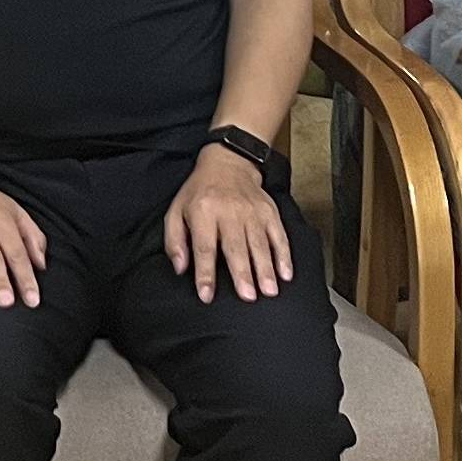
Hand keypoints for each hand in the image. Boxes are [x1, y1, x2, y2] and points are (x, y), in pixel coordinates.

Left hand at [163, 149, 296, 301]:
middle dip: (242, 273)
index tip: (207, 295)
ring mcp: (252, 212)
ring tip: (269, 291)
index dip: (205, 273)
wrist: (228, 163)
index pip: (204, 247)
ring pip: (260, 244)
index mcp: (203, 211)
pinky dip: (284, 255)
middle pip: (236, 247)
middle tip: (248, 296)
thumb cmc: (199, 193)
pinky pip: (279, 235)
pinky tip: (286, 274)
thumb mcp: (176, 211)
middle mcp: (229, 211)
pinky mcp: (269, 212)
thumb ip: (175, 241)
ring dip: (265, 269)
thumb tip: (180, 269)